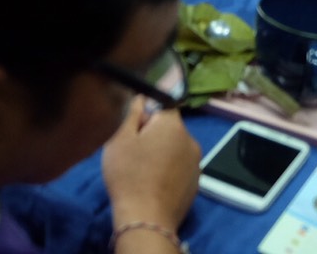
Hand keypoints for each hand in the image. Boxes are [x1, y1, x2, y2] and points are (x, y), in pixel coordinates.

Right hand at [102, 100, 198, 233]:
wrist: (147, 218)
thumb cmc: (129, 174)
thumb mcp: (119, 138)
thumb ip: (131, 112)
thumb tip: (141, 97)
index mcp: (173, 125)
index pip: (162, 105)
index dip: (144, 114)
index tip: (132, 131)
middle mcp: (191, 140)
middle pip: (169, 127)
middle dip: (152, 134)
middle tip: (132, 152)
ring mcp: (197, 163)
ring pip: (175, 147)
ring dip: (161, 152)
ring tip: (142, 170)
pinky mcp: (196, 183)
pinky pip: (180, 166)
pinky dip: (168, 169)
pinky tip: (154, 183)